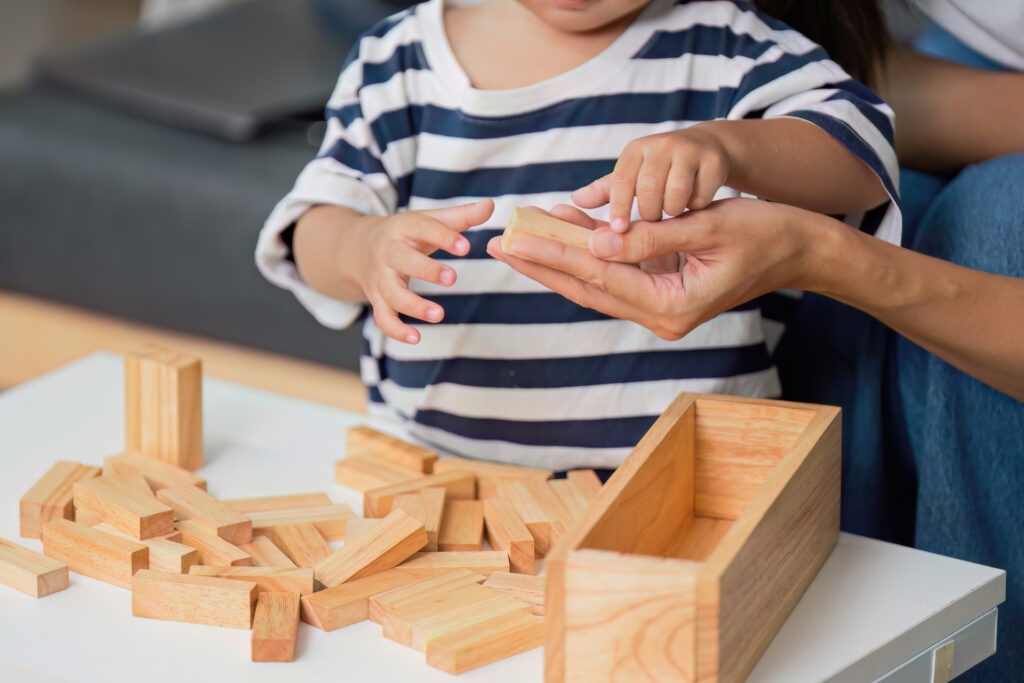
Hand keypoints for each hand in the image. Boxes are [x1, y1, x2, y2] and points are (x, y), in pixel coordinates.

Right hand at [356, 199, 493, 343]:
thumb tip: (491, 205)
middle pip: (403, 260)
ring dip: (413, 306)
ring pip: (392, 293)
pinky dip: (396, 330)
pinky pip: (383, 318)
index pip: (423, 228)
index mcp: (403, 227)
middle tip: (452, 279)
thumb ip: (460, 216)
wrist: (358, 247)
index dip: (444, 237)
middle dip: (426, 270)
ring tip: (439, 315)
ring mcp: (380, 278)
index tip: (465, 247)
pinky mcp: (377, 299)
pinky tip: (416, 338)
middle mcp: (388, 252)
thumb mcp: (429, 220)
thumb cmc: (406, 234)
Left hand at [486, 198, 819, 339]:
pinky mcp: (662, 297)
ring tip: (519, 238)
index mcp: (672, 307)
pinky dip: (587, 256)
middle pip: (587, 288)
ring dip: (558, 261)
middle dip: (541, 265)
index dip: (555, 254)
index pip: (600, 276)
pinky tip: (562, 234)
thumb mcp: (707, 226)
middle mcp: (661, 317)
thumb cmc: (764, 233)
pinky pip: (614, 277)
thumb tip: (595, 240)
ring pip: (596, 285)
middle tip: (498, 245)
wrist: (799, 250)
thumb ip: (650, 237)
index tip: (516, 238)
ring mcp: (660, 310)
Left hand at [572, 124, 730, 231]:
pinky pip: (700, 197)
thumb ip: (605, 190)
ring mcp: (691, 151)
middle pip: (648, 189)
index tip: (617, 230)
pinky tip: (694, 208)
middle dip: (648, 214)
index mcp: (637, 150)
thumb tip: (575, 200)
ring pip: (675, 194)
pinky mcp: (716, 162)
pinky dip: (695, 209)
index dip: (619, 207)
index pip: (622, 180)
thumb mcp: (632, 175)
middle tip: (651, 225)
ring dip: (671, 212)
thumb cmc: (661, 169)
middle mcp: (662, 145)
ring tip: (672, 217)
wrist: (709, 149)